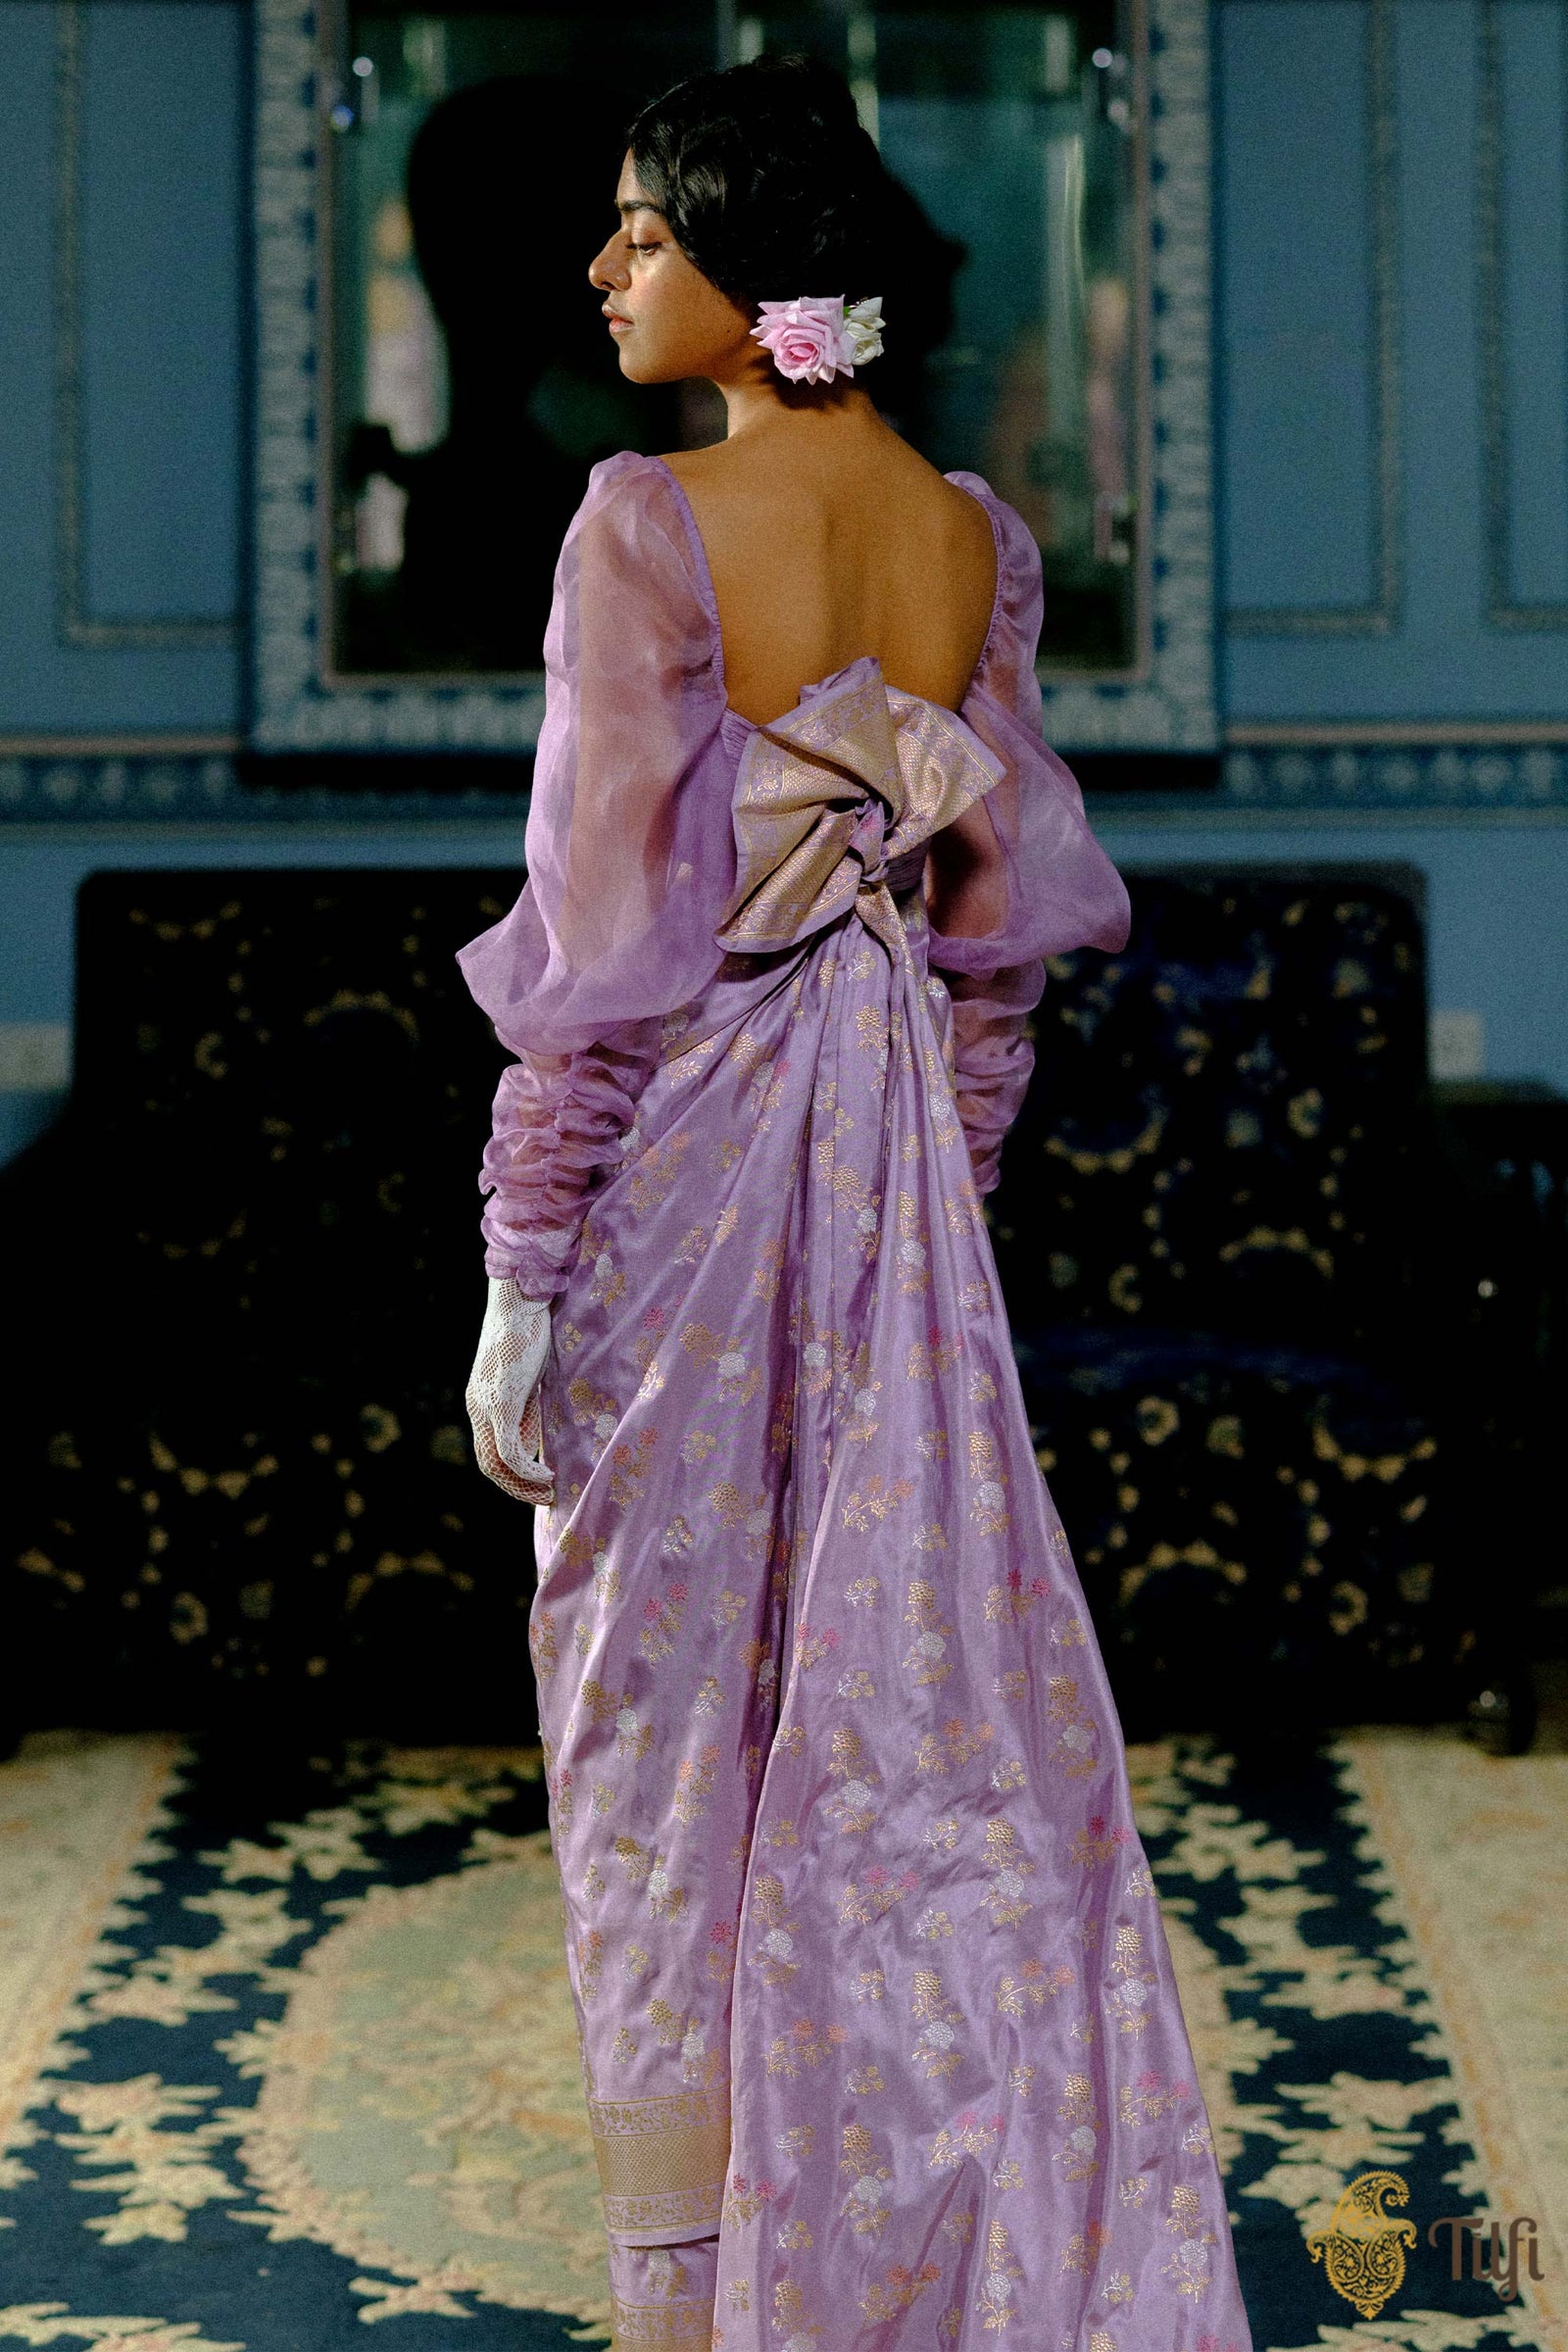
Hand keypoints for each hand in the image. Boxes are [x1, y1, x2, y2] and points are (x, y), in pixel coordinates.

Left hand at [465, 1277, 554, 1504]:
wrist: (520, 1298)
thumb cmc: (529, 1326)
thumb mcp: (527, 1372)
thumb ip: (527, 1400)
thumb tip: (539, 1426)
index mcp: (481, 1397)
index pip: (489, 1447)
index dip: (510, 1471)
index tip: (536, 1482)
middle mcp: (478, 1405)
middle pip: (488, 1462)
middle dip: (515, 1486)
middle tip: (544, 1497)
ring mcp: (487, 1405)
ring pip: (495, 1462)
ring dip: (521, 1484)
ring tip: (549, 1493)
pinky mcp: (502, 1403)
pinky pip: (509, 1450)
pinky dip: (527, 1470)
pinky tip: (548, 1475)